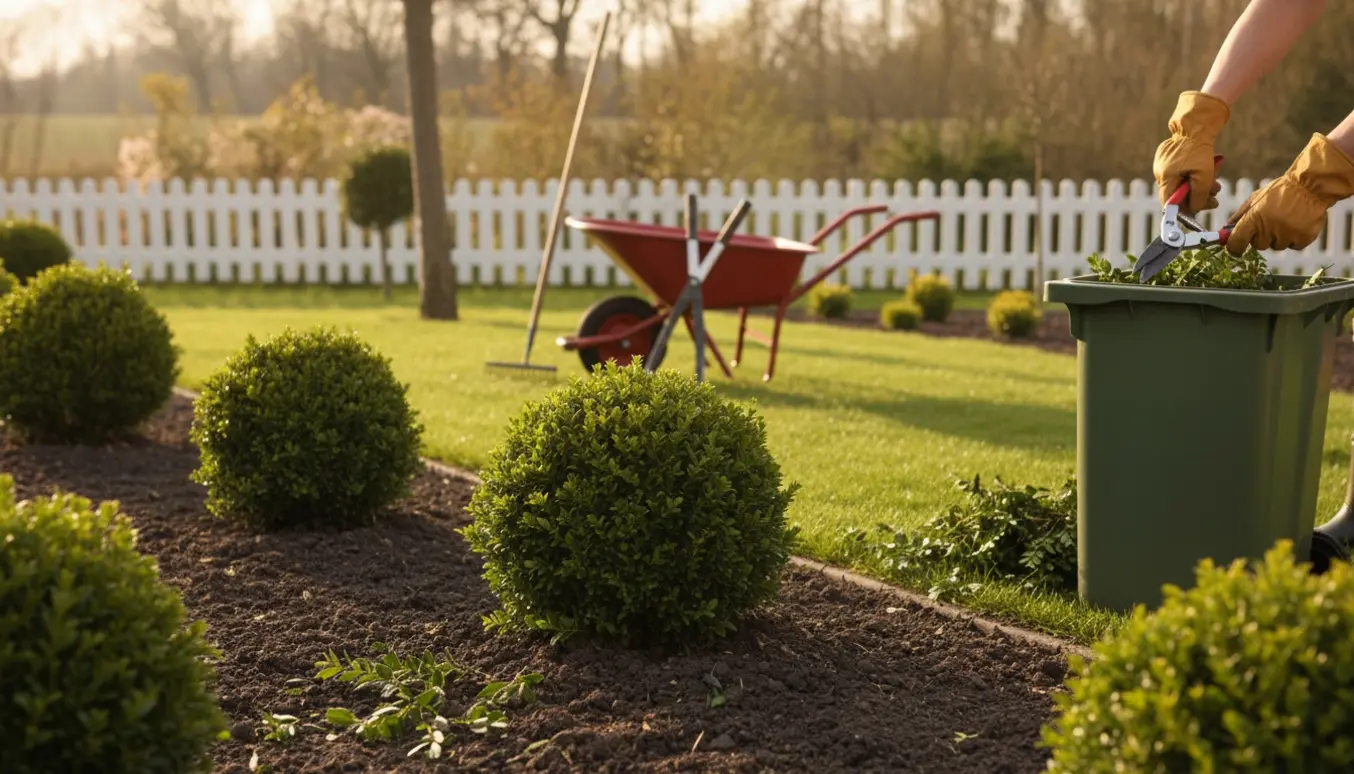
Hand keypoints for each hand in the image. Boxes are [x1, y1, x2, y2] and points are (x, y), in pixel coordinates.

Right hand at [1153, 91, 1230, 213]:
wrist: (1195, 124)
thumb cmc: (1200, 149)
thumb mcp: (1204, 175)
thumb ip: (1199, 195)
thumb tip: (1195, 209)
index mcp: (1165, 177)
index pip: (1168, 203)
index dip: (1182, 211)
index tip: (1196, 213)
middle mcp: (1160, 172)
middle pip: (1177, 194)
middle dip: (1197, 197)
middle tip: (1214, 199)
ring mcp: (1162, 164)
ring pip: (1181, 183)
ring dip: (1199, 186)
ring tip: (1216, 185)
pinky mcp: (1167, 158)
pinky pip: (1180, 173)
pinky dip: (1193, 175)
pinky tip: (1207, 172)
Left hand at [1225, 133, 1353, 254]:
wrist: (1310, 186)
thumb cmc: (1280, 191)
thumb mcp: (1255, 199)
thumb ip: (1239, 216)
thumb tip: (1224, 230)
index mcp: (1254, 219)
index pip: (1236, 243)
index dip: (1233, 247)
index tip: (1235, 247)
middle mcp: (1269, 230)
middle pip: (1258, 245)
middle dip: (1261, 236)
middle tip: (1270, 220)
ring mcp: (1287, 235)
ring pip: (1276, 246)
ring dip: (1279, 236)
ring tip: (1286, 218)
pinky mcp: (1303, 239)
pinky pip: (1293, 246)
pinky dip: (1295, 238)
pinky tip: (1297, 223)